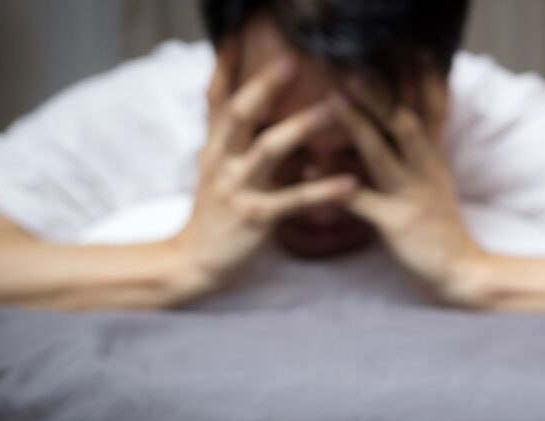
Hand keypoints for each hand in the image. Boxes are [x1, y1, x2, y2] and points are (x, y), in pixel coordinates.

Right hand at [171, 42, 355, 291]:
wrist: (194, 262)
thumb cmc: (218, 215)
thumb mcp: (223, 173)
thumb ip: (248, 145)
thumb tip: (280, 119)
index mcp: (215, 148)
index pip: (216, 99)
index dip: (223, 66)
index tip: (234, 33)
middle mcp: (222, 162)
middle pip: (241, 114)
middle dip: (265, 85)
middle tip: (293, 59)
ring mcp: (237, 189)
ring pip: (270, 150)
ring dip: (303, 126)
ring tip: (336, 107)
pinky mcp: (255, 218)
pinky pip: (294, 201)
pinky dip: (323, 190)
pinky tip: (350, 182)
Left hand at [330, 75, 486, 303]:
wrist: (462, 271)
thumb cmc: (440, 227)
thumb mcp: (438, 180)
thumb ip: (423, 148)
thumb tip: (407, 115)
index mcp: (434, 158)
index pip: (432, 108)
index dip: (423, 77)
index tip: (412, 47)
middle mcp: (425, 169)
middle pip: (405, 121)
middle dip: (381, 91)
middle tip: (354, 64)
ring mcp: (412, 195)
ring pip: (383, 153)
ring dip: (359, 124)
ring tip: (334, 99)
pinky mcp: (397, 223)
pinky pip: (362, 202)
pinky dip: (336, 188)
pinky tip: (313, 173)